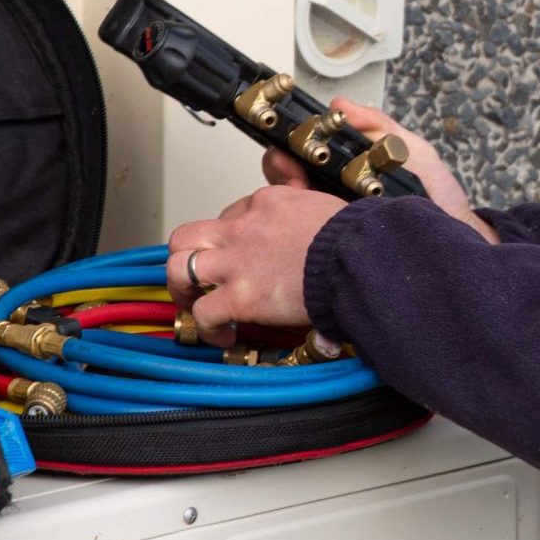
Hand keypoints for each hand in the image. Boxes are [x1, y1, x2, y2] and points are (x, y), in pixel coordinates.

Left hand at [167, 184, 345, 343]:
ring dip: (182, 290)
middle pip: (188, 235)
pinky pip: (203, 313)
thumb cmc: (356, 238)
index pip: (230, 215)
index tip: (238, 256)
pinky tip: (223, 336)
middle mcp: (243, 228)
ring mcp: (238, 262)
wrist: (360, 258)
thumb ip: (306, 205)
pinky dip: (207, 328)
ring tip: (195, 306)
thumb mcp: (325, 204)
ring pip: (179, 268)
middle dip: (186, 258)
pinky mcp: (241, 297)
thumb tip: (309, 214)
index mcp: (266, 204)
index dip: (229, 238)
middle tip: (196, 279)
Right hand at [260, 96, 498, 242]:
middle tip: (294, 177)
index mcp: (345, 169)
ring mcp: (330, 222)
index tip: (289, 150)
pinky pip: (305, 237)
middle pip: (284, 179)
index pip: (300, 155)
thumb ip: (380, 127)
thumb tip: (341, 105)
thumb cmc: (438, 200)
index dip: (287, 149)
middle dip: (281, 171)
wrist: (458, 240)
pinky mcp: (334, 247)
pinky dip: (300, 225)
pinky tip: (312, 219)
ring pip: (288, 209)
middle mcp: (331, 195)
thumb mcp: (412, 152)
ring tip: (304, 196)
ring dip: (286, 199)